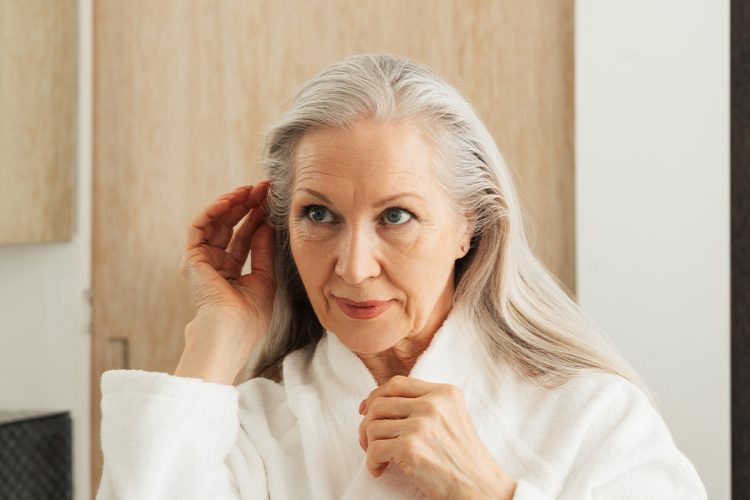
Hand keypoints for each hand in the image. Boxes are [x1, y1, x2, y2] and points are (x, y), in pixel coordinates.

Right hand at [176, 181, 275, 381]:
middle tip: (263, 188)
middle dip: (247, 205)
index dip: (258, 218)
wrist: (232, 330)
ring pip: (215, 223)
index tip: (272, 201)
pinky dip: (214, 209)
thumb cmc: (250, 315)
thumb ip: (264, 250)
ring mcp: (202, 261)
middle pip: (231, 227)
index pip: (245, 238)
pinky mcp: (192, 257)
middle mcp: (215, 265)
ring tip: (251, 189)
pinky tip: (232, 199)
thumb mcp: (265, 277)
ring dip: (232, 203)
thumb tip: (267, 224)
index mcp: (232, 274)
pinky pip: (199, 226)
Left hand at [358, 375, 515, 499]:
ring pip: (373, 426)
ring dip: (369, 445)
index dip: (376, 396)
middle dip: (367, 423)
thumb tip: (380, 403)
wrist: (482, 487)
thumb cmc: (465, 459)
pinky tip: (380, 469)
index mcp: (445, 393)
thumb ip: (426, 405)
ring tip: (379, 458)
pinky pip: (374, 449)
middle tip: (369, 440)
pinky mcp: (411, 448)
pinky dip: (371, 463)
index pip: (397, 383)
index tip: (366, 410)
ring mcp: (422, 425)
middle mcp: (433, 404)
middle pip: (380, 403)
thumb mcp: (453, 417)